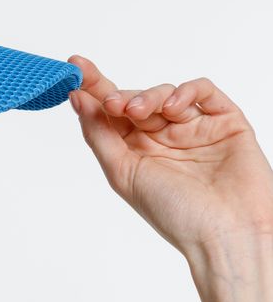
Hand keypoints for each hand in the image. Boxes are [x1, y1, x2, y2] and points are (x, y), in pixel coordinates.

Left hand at [67, 54, 272, 259]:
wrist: (227, 233)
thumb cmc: (176, 213)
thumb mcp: (123, 174)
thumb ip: (99, 135)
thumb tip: (77, 99)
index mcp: (137, 152)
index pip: (111, 113)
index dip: (94, 88)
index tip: (75, 67)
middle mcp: (164, 138)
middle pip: (135, 99)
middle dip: (119, 96)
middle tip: (111, 104)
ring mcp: (195, 128)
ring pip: (165, 93)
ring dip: (148, 96)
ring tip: (138, 111)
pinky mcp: (225, 122)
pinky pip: (204, 92)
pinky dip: (186, 92)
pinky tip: (174, 108)